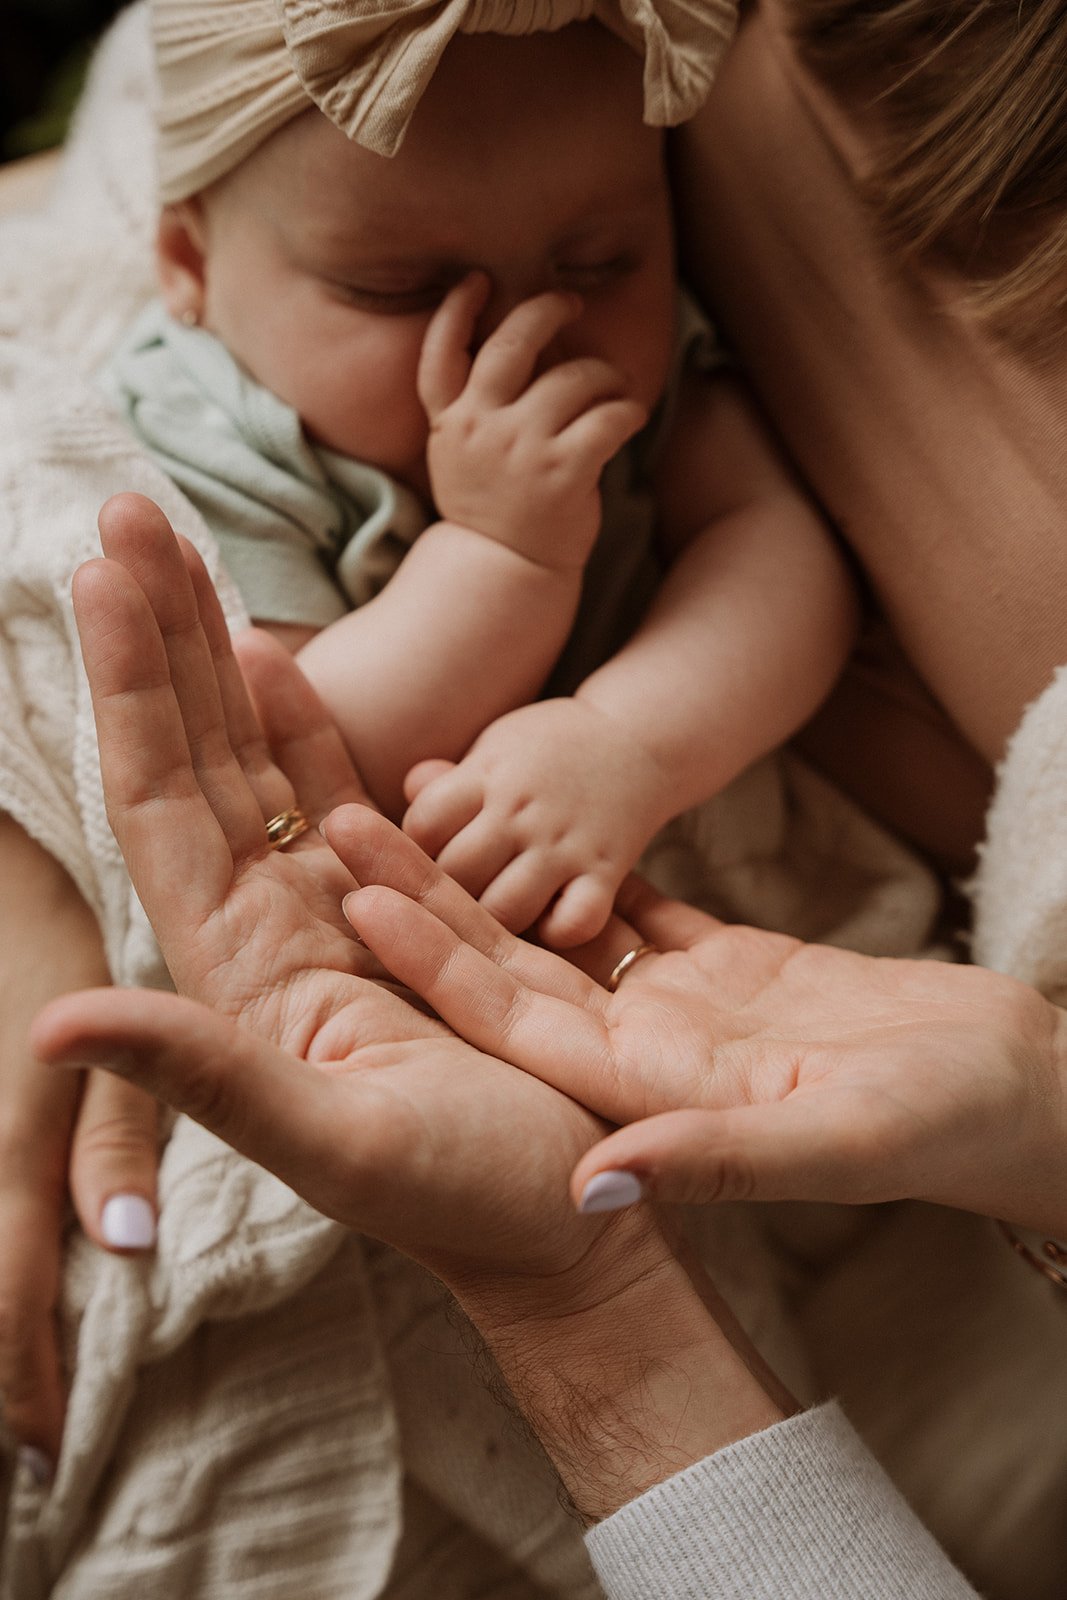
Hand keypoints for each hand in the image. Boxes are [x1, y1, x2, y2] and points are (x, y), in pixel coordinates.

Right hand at [0, 814, 157, 1477]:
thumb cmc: (44, 942)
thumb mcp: (100, 1030)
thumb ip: (111, 1143)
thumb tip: (126, 1249)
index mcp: (11, 1153)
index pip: (13, 1302)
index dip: (23, 1388)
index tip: (44, 1461)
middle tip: (17, 1456)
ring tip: (8, 1393)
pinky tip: (5, 1278)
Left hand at [28, 496, 619, 1281]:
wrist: (567, 1219)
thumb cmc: (470, 1194)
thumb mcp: (338, 1143)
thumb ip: (204, 1080)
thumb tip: (51, 1029)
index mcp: (234, 974)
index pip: (160, 800)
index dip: (131, 684)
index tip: (104, 574)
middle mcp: (261, 932)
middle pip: (190, 757)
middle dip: (159, 637)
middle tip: (127, 514)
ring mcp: (323, 914)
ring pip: (251, 764)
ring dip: (213, 661)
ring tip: (182, 557)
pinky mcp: (388, 912)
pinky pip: (330, 799)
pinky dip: (300, 724)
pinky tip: (273, 655)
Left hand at [336, 816, 1066, 1238]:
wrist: (1019, 1094)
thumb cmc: (947, 1126)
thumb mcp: (839, 1143)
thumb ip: (717, 1161)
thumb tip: (590, 1189)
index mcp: (649, 1090)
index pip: (509, 1019)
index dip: (429, 960)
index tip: (354, 894)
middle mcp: (645, 1050)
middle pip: (509, 965)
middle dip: (426, 895)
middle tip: (339, 819)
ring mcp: (683, 1009)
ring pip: (557, 928)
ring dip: (485, 869)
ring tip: (416, 797)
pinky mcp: (729, 969)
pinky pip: (631, 908)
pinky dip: (578, 863)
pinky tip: (526, 812)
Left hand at [403, 698, 675, 945]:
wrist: (637, 737)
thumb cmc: (546, 750)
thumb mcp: (490, 746)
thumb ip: (445, 785)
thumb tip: (389, 807)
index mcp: (487, 775)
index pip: (422, 824)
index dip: (407, 852)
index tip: (419, 865)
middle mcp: (522, 811)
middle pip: (456, 872)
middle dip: (438, 899)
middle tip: (440, 912)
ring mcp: (565, 843)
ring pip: (507, 908)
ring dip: (490, 926)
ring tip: (485, 930)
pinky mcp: (607, 871)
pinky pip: (578, 920)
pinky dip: (558, 934)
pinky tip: (545, 928)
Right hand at [419, 275, 646, 568]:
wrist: (505, 571)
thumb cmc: (493, 510)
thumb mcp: (459, 457)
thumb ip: (475, 409)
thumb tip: (524, 349)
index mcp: (450, 422)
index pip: (439, 354)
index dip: (455, 310)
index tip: (475, 279)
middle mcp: (480, 428)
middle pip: (512, 343)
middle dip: (546, 311)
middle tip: (570, 304)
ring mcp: (521, 449)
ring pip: (575, 377)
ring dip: (605, 375)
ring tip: (613, 389)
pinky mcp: (563, 472)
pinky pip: (608, 417)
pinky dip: (628, 410)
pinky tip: (630, 417)